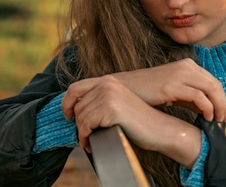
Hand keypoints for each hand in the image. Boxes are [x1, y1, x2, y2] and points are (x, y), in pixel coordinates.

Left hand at [61, 75, 201, 167]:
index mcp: (108, 81)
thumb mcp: (118, 103)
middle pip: (77, 106)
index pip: (75, 88)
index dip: (66, 103)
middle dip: (79, 124)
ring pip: (81, 117)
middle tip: (85, 137)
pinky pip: (86, 125)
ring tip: (88, 142)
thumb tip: (77, 110)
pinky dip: (85, 137)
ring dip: (82, 133)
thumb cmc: (139, 121)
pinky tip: (91, 143)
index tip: (67, 115)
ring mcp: (108, 95)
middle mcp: (106, 84)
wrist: (159, 128)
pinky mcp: (110, 109)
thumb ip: (101, 100)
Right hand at [113, 58, 225, 121]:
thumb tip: (208, 110)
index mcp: (187, 66)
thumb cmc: (147, 93)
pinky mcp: (172, 85)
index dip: (222, 99)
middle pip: (216, 85)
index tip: (224, 116)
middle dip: (224, 105)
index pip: (214, 82)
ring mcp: (179, 74)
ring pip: (211, 89)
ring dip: (219, 107)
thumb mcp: (173, 92)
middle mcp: (186, 66)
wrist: (123, 88)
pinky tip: (206, 118)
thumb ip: (190, 97)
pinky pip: (199, 96)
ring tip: (218, 122)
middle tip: (225, 122)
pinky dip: (207, 108)